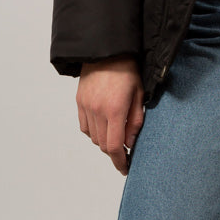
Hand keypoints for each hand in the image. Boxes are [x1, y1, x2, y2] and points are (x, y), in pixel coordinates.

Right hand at [76, 55, 144, 174]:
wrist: (106, 51)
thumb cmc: (128, 71)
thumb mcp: (139, 96)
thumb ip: (134, 122)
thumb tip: (129, 144)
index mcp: (114, 110)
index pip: (115, 146)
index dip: (120, 161)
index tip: (125, 168)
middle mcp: (97, 110)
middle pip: (103, 145)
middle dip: (114, 153)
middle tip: (124, 154)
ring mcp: (86, 106)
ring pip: (93, 137)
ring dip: (104, 142)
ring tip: (116, 136)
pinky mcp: (79, 102)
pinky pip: (84, 127)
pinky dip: (93, 132)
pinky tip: (103, 127)